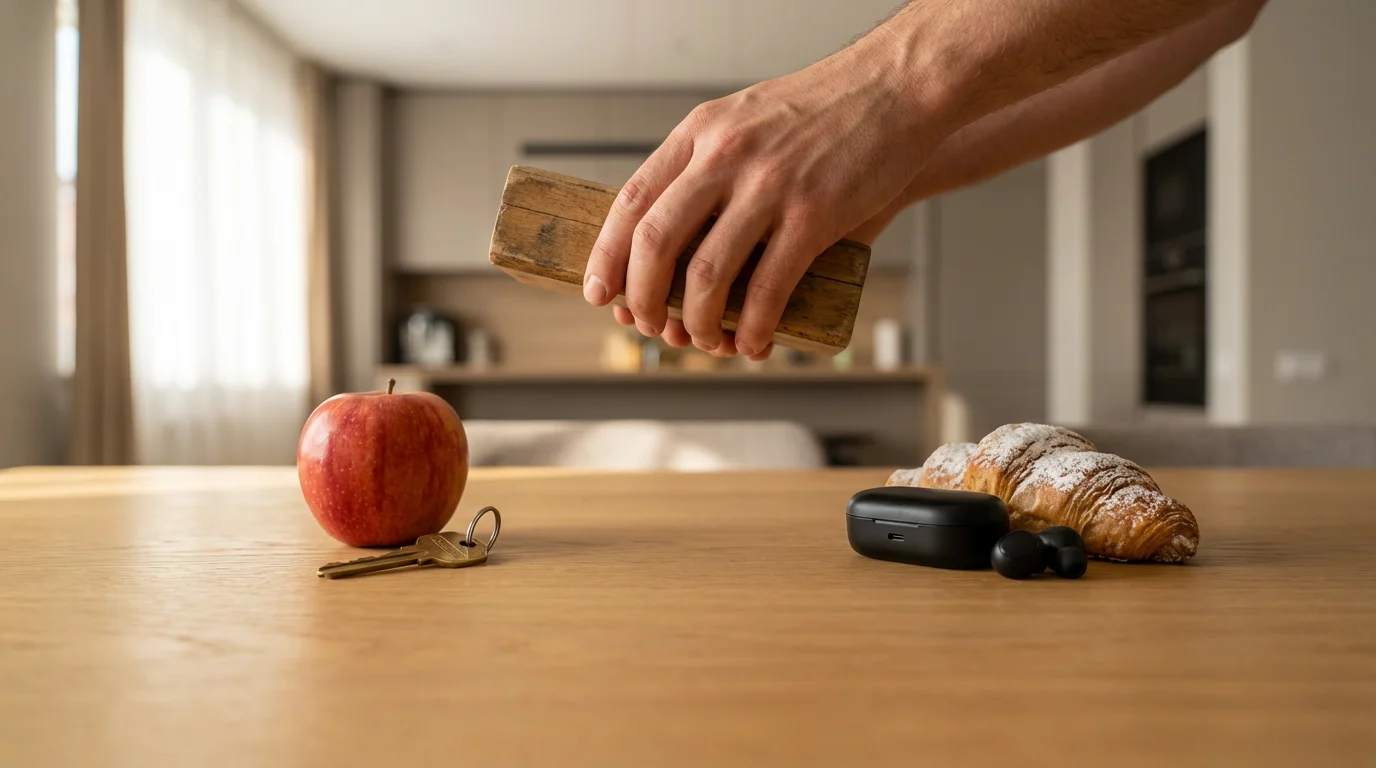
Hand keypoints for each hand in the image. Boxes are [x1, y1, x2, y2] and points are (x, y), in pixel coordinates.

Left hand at [583, 34, 945, 358]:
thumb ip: (709, 165)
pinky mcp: (813, 215)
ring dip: (696, 324)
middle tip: (648, 326)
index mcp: (701, 133)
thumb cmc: (822, 112)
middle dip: (642, 299)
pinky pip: (767, 289)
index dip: (608, 255)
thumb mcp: (744, 119)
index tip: (599, 292)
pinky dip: (752, 328)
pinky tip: (752, 345)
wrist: (895, 89)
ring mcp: (769, 187)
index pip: (632, 200)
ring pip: (707, 275)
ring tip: (703, 341)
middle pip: (656, 242)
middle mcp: (725, 157)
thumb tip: (674, 232)